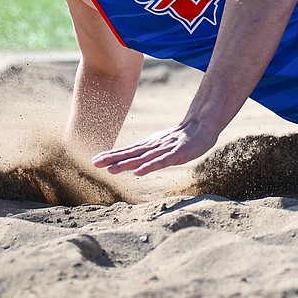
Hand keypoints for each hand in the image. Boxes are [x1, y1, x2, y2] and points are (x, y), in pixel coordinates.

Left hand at [91, 118, 218, 175]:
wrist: (203, 126)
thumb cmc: (182, 138)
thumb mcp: (162, 144)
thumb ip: (149, 153)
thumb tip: (134, 162)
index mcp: (149, 145)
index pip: (128, 151)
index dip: (111, 155)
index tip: (95, 160)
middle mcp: (154, 146)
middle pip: (131, 153)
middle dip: (113, 158)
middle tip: (95, 163)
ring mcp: (165, 150)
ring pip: (143, 158)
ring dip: (126, 164)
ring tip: (111, 170)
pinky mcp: (178, 154)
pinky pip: (162, 161)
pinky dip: (150, 166)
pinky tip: (139, 172)